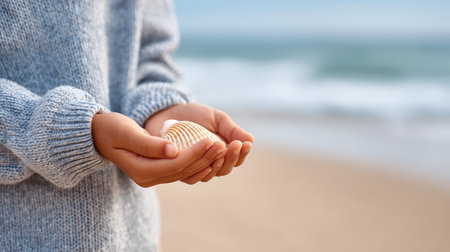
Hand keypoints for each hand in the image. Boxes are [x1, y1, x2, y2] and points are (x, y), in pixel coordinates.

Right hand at [91, 112, 225, 186]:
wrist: (99, 135)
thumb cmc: (111, 129)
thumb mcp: (127, 133)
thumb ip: (149, 144)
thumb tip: (173, 151)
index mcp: (142, 171)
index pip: (175, 165)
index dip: (195, 153)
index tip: (211, 140)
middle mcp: (148, 178)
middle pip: (183, 171)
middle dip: (204, 158)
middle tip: (223, 144)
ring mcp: (153, 177)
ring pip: (185, 172)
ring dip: (204, 161)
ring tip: (222, 148)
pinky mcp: (157, 171)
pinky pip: (181, 170)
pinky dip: (196, 162)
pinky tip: (210, 154)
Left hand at [144, 103, 253, 182]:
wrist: (165, 112)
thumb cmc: (193, 115)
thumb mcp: (215, 118)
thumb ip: (231, 130)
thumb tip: (251, 140)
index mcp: (221, 152)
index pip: (236, 159)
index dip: (242, 153)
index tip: (245, 143)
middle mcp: (209, 163)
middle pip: (225, 169)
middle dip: (232, 157)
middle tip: (235, 145)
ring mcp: (193, 168)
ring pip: (210, 174)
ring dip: (218, 164)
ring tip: (222, 151)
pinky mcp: (177, 170)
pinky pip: (190, 176)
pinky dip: (199, 171)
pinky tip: (205, 162)